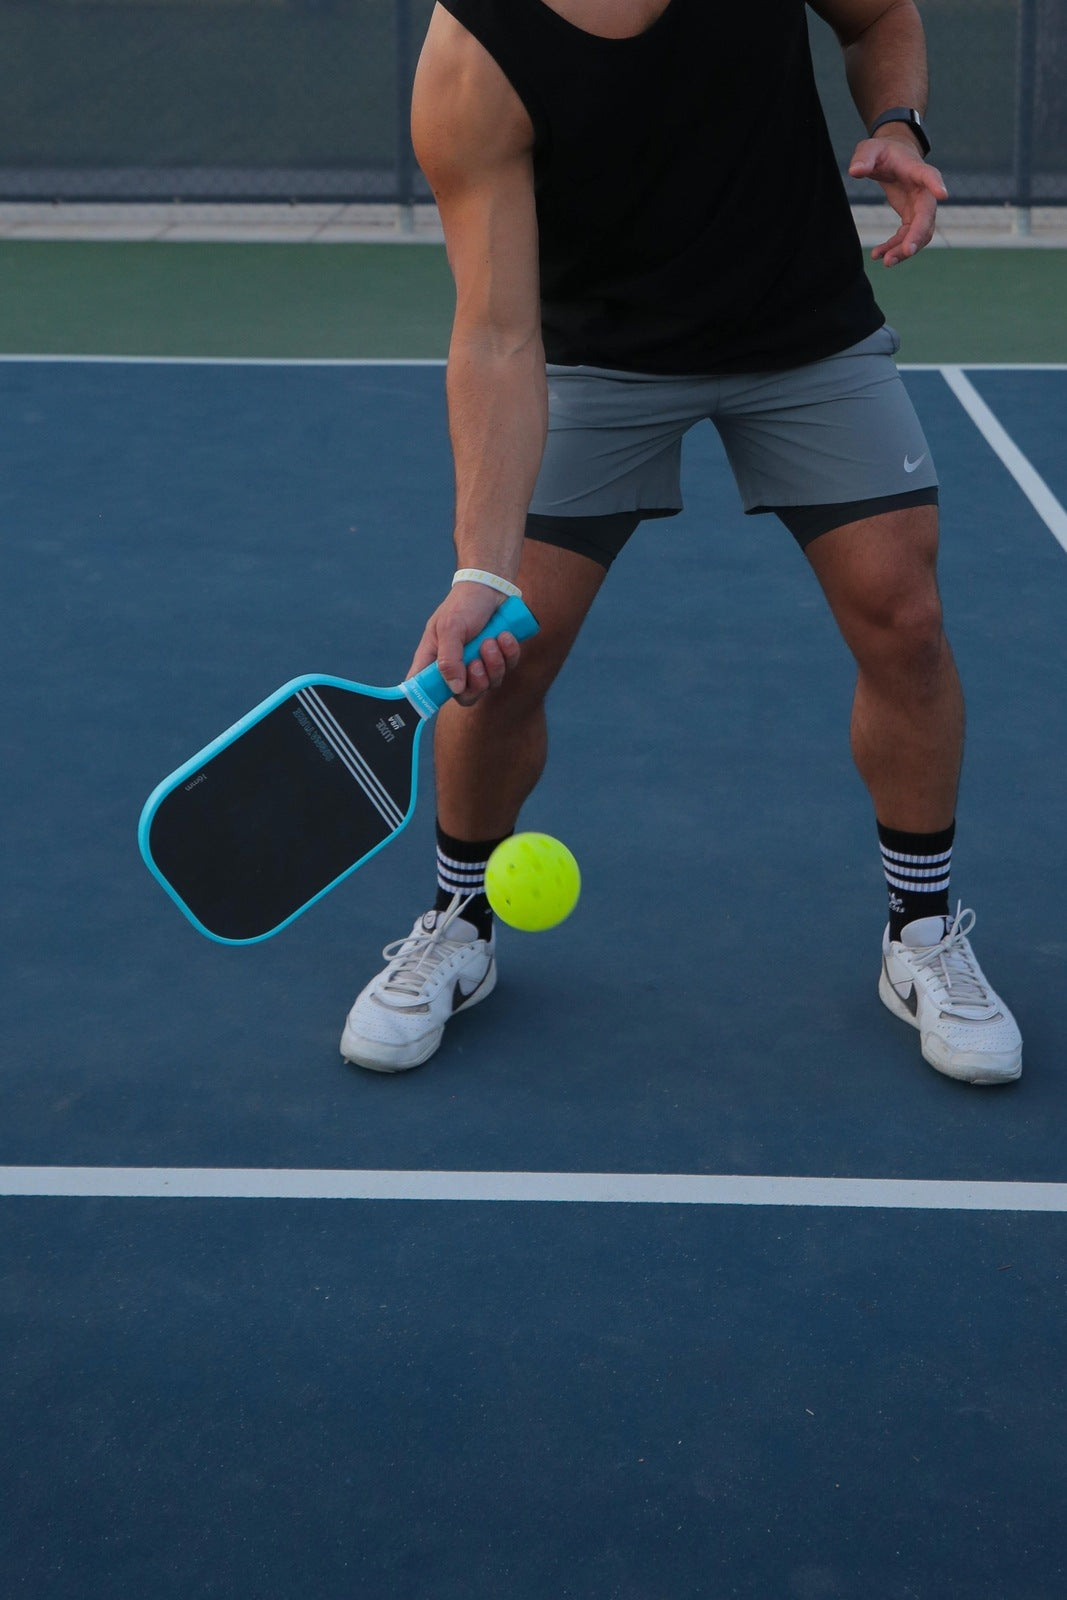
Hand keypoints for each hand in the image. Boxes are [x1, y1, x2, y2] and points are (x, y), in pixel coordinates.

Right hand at [406, 582, 523, 705]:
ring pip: (489, 684)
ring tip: (491, 640)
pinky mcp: (499, 659)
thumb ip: (449, 659)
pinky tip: (504, 636)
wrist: (491, 588)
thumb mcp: (451, 627)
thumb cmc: (464, 604)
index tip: (442, 696)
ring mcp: (478, 664)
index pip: (423, 688)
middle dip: (476, 683)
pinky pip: (508, 668)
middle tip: (477, 663)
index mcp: (434, 659)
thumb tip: (455, 688)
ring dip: (494, 663)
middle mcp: (456, 666)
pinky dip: (508, 653)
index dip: (428, 700)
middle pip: (465, 696)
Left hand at [848, 136, 948, 267]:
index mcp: (916, 169)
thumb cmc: (883, 152)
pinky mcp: (911, 217)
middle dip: (919, 234)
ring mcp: (919, 206)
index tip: (943, 194)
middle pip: (927, 214)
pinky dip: (894, 248)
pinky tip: (878, 255)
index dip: (935, 184)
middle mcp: (923, 190)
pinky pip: (906, 237)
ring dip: (905, 249)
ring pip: (920, 233)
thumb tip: (855, 171)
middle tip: (907, 251)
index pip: (929, 175)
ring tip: (886, 262)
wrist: (893, 159)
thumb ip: (863, 158)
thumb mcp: (870, 149)